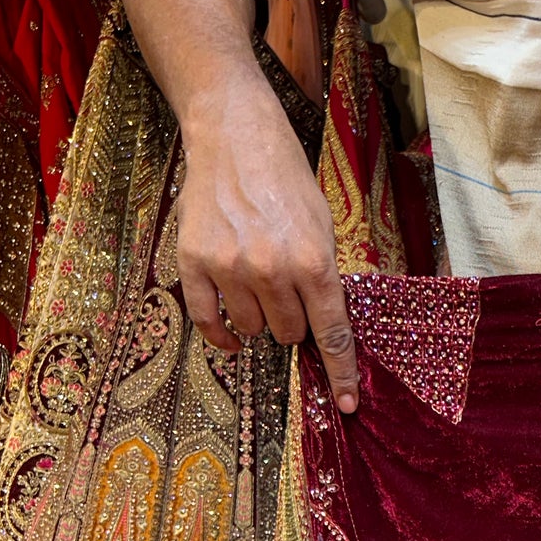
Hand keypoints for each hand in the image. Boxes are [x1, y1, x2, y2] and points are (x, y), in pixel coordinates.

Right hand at [175, 85, 358, 411]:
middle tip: (288, 292)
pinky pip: (210, 323)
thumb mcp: (324, 225)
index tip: (346, 404)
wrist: (233, 135)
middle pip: (290, 335)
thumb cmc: (286, 179)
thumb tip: (325, 331)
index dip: (341, 373)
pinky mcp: (193, 263)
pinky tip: (232, 333)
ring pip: (254, 330)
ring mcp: (230, 268)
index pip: (332, 334)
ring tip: (258, 280)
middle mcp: (273, 269)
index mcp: (314, 261)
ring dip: (260, 318)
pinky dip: (223, 335)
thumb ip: (324, 279)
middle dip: (295, 324)